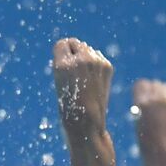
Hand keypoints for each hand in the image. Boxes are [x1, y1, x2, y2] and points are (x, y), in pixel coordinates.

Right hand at [52, 37, 114, 157]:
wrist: (87, 122)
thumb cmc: (69, 104)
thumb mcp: (59, 80)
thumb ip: (66, 61)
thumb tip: (79, 46)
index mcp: (63, 64)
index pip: (61, 44)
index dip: (61, 54)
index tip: (62, 66)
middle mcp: (80, 59)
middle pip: (75, 43)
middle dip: (73, 53)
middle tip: (73, 73)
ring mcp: (95, 62)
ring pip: (87, 49)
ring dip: (84, 58)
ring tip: (83, 79)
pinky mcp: (106, 66)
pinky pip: (97, 56)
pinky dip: (94, 64)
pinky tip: (92, 80)